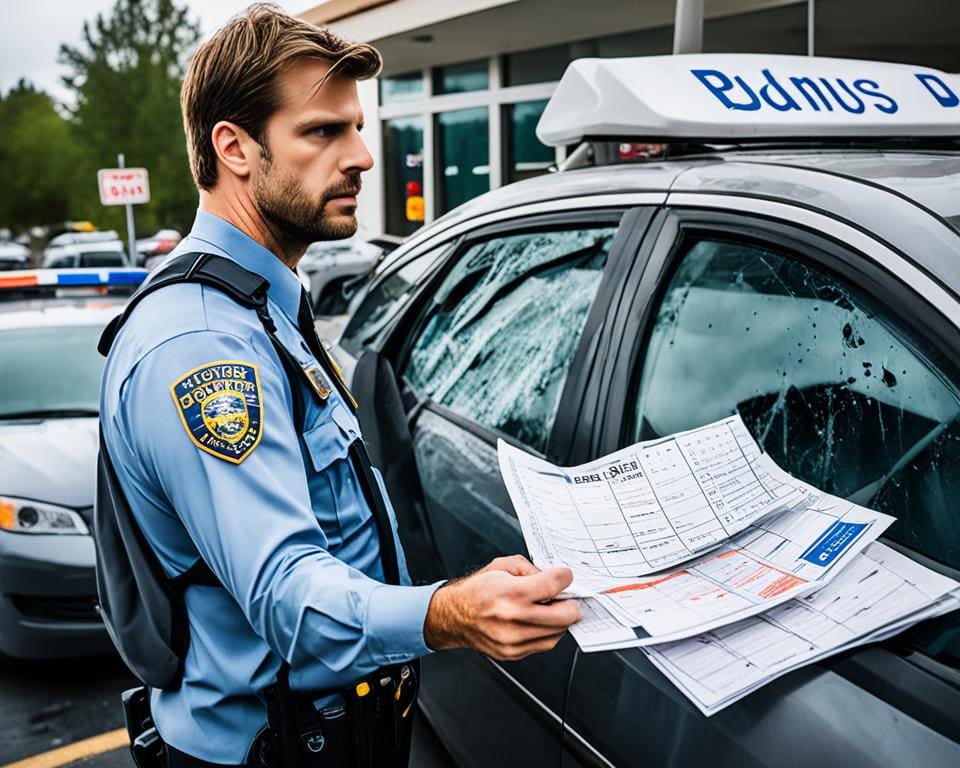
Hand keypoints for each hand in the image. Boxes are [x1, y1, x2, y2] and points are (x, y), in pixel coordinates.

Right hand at [423, 555, 581, 660]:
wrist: (454, 616)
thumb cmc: (477, 590)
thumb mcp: (502, 566)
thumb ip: (531, 568)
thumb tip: (555, 578)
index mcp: (509, 593)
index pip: (553, 586)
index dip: (565, 578)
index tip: (565, 576)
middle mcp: (512, 619)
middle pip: (565, 615)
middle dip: (570, 602)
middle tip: (565, 595)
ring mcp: (514, 641)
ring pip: (559, 632)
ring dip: (560, 619)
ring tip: (550, 608)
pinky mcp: (514, 653)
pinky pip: (546, 644)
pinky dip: (549, 631)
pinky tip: (540, 620)